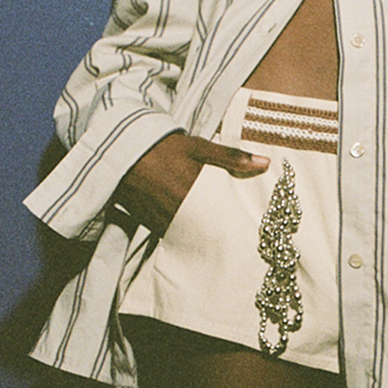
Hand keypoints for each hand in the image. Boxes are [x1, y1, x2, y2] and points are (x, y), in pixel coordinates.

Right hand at [114, 131, 268, 232]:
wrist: (123, 152)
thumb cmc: (163, 148)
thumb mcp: (198, 147)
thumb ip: (231, 157)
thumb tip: (265, 163)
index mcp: (196, 195)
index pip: (225, 219)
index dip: (238, 226)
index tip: (252, 231)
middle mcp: (181, 213)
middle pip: (210, 232)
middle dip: (223, 235)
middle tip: (241, 240)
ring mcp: (165, 221)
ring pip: (192, 236)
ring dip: (204, 236)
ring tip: (220, 238)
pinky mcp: (152, 224)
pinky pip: (174, 234)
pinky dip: (185, 233)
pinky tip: (194, 231)